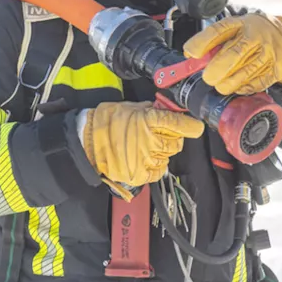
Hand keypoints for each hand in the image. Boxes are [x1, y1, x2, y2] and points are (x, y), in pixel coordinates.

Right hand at [80, 102, 204, 187]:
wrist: (86, 141)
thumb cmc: (105, 122)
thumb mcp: (131, 107)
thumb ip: (151, 110)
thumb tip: (166, 111)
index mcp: (150, 120)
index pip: (183, 125)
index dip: (191, 126)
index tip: (194, 126)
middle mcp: (152, 141)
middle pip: (177, 142)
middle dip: (171, 138)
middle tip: (157, 135)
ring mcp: (147, 159)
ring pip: (168, 157)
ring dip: (161, 152)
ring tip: (144, 147)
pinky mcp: (141, 174)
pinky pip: (159, 171)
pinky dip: (155, 166)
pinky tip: (144, 158)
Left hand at [184, 12, 281, 95]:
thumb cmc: (257, 32)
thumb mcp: (238, 28)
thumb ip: (217, 41)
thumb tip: (192, 57)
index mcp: (241, 24)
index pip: (218, 30)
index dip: (201, 42)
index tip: (191, 53)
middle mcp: (255, 36)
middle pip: (233, 54)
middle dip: (216, 70)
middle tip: (208, 77)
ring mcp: (268, 52)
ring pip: (244, 72)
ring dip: (227, 83)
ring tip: (220, 85)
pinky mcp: (278, 68)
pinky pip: (256, 83)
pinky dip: (243, 88)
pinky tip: (237, 86)